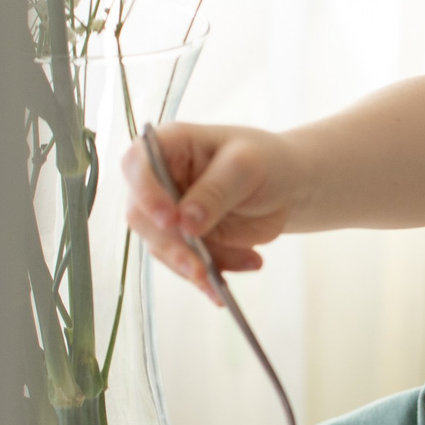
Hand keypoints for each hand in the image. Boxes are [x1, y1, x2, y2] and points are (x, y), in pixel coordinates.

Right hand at [120, 122, 296, 297]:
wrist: (287, 187)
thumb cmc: (265, 161)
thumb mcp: (246, 167)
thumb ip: (215, 192)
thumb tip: (186, 223)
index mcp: (169, 145)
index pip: (137, 164)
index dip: (145, 192)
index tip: (169, 220)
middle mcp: (160, 180)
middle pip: (143, 215)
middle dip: (172, 246)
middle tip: (201, 268)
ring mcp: (169, 213)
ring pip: (163, 247)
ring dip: (197, 266)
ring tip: (239, 269)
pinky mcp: (184, 242)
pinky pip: (186, 265)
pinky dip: (209, 277)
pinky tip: (235, 279)